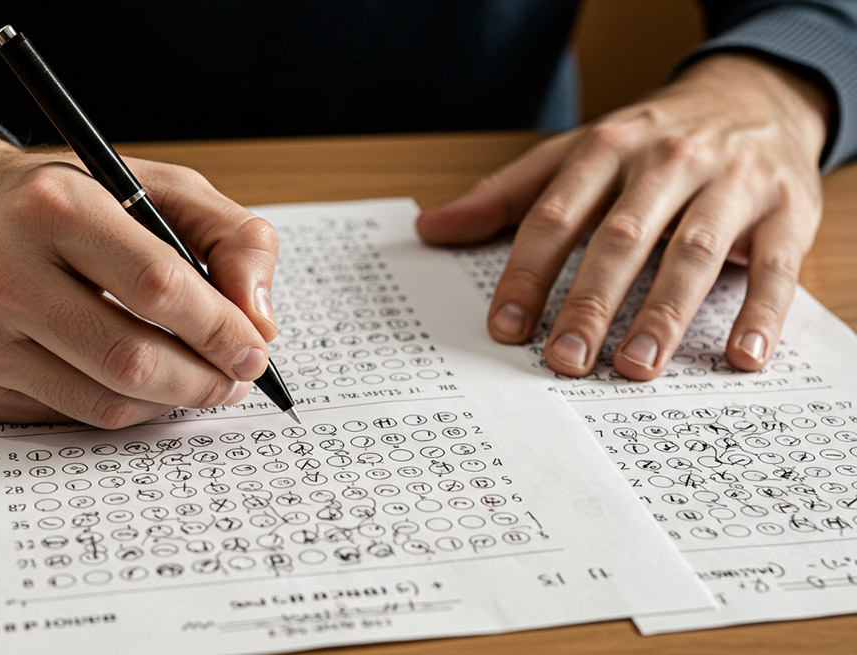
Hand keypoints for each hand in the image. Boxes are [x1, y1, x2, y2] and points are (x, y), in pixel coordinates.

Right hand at [0, 127, 278, 426]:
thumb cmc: (62, 200)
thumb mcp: (155, 186)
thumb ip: (231, 237)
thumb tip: (260, 321)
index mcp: (51, 203)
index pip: (156, 285)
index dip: (219, 329)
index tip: (254, 350)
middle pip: (130, 359)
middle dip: (203, 379)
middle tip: (234, 378)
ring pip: (105, 403)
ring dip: (170, 403)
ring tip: (197, 381)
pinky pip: (71, 416)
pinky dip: (121, 408)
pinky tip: (136, 381)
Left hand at [417, 54, 831, 379]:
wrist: (757, 95)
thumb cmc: (650, 141)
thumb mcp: (574, 154)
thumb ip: (505, 195)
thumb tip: (432, 229)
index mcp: (606, 149)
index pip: (556, 215)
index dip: (528, 273)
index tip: (505, 328)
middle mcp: (666, 162)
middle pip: (622, 237)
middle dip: (590, 302)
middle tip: (565, 361)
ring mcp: (732, 183)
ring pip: (695, 251)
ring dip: (664, 313)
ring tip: (635, 367)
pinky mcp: (787, 209)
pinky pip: (776, 266)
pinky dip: (760, 312)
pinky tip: (740, 357)